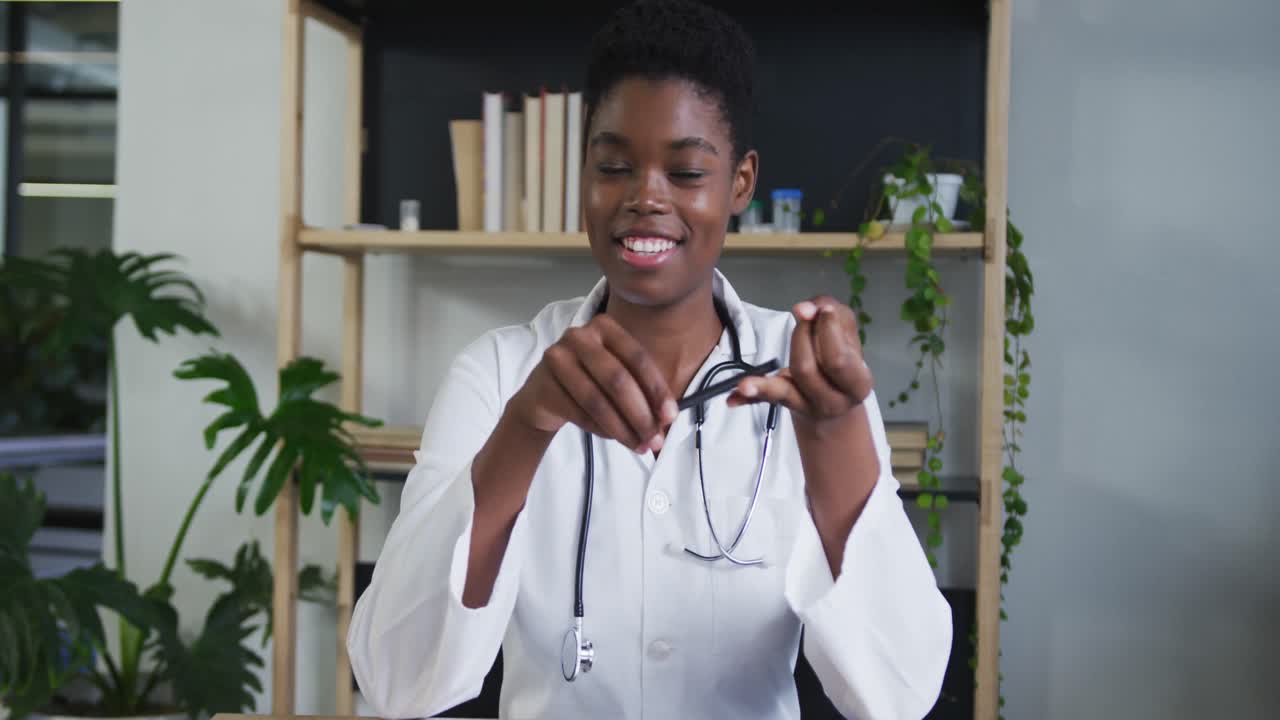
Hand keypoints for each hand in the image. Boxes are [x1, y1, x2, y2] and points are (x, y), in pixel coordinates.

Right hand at [508, 314, 677, 453]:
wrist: (542, 395)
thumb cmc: (589, 382)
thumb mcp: (617, 375)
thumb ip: (641, 389)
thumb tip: (666, 419)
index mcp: (604, 326)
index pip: (637, 358)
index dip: (656, 389)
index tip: (670, 416)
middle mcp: (579, 336)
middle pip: (617, 380)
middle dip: (641, 414)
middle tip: (655, 439)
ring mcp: (556, 358)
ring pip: (597, 401)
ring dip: (623, 429)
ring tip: (639, 446)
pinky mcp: (542, 385)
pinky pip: (579, 414)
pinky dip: (601, 430)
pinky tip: (614, 438)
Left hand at [727, 296, 873, 422]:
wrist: (836, 400)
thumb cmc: (842, 357)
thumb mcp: (847, 333)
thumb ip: (833, 312)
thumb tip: (806, 307)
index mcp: (857, 385)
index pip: (839, 361)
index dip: (827, 332)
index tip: (820, 310)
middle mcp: (833, 402)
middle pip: (807, 370)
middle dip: (802, 335)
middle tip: (802, 314)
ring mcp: (806, 407)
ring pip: (784, 387)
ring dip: (779, 355)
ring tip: (787, 325)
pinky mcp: (785, 405)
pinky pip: (766, 400)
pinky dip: (751, 396)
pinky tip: (735, 395)